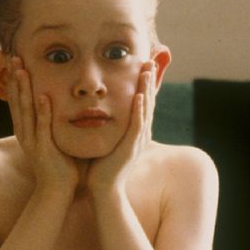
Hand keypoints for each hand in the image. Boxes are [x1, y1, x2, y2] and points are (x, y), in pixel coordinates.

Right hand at [6, 57, 79, 195]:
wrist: (58, 192)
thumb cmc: (60, 165)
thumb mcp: (53, 139)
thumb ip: (53, 124)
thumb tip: (62, 107)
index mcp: (28, 130)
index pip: (18, 101)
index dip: (15, 82)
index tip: (15, 62)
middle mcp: (26, 133)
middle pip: (17, 101)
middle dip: (15, 79)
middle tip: (12, 56)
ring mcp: (33, 141)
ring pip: (26, 111)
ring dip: (23, 90)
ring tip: (21, 70)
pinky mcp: (44, 149)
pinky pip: (43, 127)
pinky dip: (43, 112)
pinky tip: (43, 96)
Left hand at [86, 60, 156, 197]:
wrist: (103, 189)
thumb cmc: (101, 166)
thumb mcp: (108, 139)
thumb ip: (108, 126)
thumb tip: (99, 111)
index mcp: (135, 130)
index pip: (142, 102)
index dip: (144, 84)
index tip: (144, 66)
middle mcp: (140, 133)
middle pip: (148, 101)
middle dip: (149, 81)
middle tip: (150, 61)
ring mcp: (138, 140)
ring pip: (145, 109)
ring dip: (147, 89)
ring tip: (147, 72)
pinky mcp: (131, 147)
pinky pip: (137, 125)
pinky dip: (139, 111)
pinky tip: (139, 97)